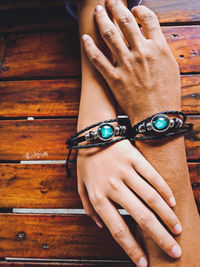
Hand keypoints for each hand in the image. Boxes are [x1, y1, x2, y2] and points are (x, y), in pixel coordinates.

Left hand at [77, 140, 181, 265]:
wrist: (93, 134)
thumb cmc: (87, 163)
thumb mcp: (81, 187)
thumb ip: (89, 209)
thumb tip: (101, 228)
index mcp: (99, 196)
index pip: (118, 229)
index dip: (132, 249)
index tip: (144, 263)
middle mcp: (113, 186)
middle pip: (141, 217)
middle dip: (160, 237)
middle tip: (174, 251)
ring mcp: (125, 171)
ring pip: (151, 198)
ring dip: (167, 216)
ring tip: (177, 229)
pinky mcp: (135, 158)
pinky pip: (153, 177)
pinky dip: (165, 191)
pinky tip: (172, 203)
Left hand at [82, 1, 180, 125]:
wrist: (157, 117)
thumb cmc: (167, 95)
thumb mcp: (171, 68)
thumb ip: (161, 50)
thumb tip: (152, 38)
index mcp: (158, 48)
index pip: (148, 19)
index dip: (140, 10)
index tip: (134, 8)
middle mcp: (141, 52)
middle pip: (126, 21)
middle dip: (116, 7)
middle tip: (110, 1)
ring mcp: (126, 65)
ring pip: (110, 35)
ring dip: (102, 19)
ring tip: (98, 10)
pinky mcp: (114, 78)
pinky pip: (98, 59)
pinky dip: (89, 47)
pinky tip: (85, 38)